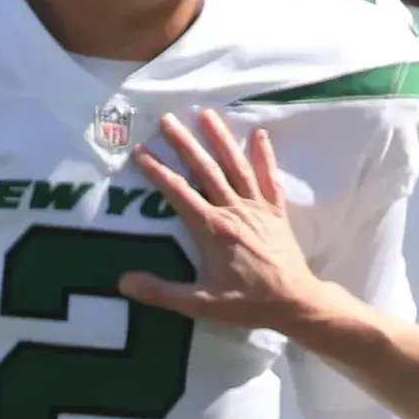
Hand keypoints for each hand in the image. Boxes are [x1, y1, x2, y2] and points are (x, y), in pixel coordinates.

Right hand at [118, 109, 332, 332]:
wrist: (294, 302)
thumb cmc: (247, 303)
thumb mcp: (201, 304)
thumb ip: (162, 292)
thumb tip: (124, 282)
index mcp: (212, 229)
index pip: (178, 193)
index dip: (157, 171)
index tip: (140, 152)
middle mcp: (233, 210)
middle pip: (205, 170)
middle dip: (185, 143)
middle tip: (168, 119)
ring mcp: (257, 208)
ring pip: (236, 166)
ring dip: (221, 139)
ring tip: (206, 114)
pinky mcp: (276, 211)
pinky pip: (269, 178)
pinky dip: (265, 156)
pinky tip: (260, 134)